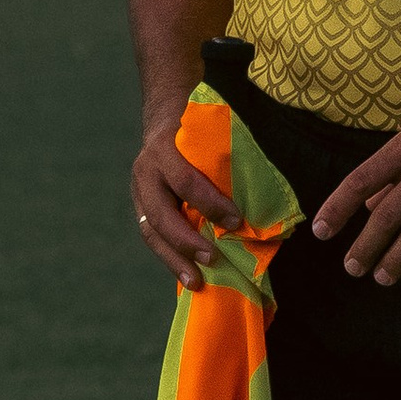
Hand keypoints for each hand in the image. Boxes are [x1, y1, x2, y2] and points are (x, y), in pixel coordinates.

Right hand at [132, 120, 238, 291]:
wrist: (164, 117)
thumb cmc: (197, 126)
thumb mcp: (208, 132)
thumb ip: (223, 159)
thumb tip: (262, 195)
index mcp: (164, 149)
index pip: (186, 181)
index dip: (210, 204)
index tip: (237, 221)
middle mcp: (146, 171)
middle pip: (159, 214)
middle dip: (186, 241)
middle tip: (212, 259)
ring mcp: (138, 190)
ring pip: (150, 230)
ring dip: (173, 259)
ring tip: (195, 282)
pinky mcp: (140, 206)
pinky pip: (152, 235)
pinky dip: (171, 256)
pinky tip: (188, 274)